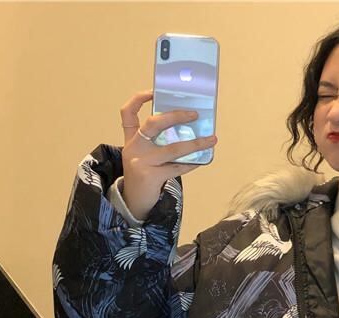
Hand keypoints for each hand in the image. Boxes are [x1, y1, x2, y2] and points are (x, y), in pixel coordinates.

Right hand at [118, 90, 215, 220]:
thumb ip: (155, 142)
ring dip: (195, 143)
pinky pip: (176, 167)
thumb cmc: (143, 176)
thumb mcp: (142, 155)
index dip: (139, 99)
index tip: (154, 92)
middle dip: (176, 116)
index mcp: (131, 139)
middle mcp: (134, 147)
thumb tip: (186, 128)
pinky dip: (190, 163)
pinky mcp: (151, 176)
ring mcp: (141, 162)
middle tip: (194, 114)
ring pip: (172, 148)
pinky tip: (201, 160)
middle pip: (154, 123)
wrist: (134, 204)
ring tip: (211, 139)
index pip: (128, 112)